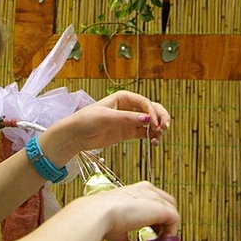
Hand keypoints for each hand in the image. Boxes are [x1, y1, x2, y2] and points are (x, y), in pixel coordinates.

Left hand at [41, 91, 170, 160]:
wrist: (76, 135)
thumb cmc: (88, 120)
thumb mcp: (107, 117)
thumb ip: (127, 118)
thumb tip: (147, 118)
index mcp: (124, 98)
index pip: (144, 102)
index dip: (152, 112)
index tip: (155, 123)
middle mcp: (129, 107)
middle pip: (151, 109)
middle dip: (160, 117)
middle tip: (164, 128)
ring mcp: (129, 120)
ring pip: (150, 121)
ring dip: (157, 128)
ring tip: (158, 138)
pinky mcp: (128, 132)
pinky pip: (144, 133)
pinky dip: (151, 136)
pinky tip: (154, 142)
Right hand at [79, 181, 179, 240]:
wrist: (100, 213)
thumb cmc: (103, 218)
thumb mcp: (118, 229)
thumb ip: (126, 237)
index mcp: (137, 191)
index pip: (154, 202)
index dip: (156, 221)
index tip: (152, 236)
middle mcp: (148, 190)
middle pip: (167, 204)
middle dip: (165, 223)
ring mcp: (155, 197)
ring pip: (172, 212)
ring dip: (168, 230)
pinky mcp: (162, 208)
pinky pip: (174, 220)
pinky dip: (170, 234)